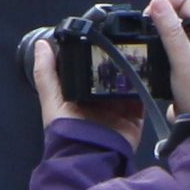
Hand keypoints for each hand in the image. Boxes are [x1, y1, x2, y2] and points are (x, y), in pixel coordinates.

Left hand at [26, 30, 139, 144]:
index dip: (92, 54)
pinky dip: (145, 89)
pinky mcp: (133, 119)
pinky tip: (148, 75)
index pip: (88, 69)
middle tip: (124, 42)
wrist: (88, 156)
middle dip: (116, 62)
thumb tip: (42, 44)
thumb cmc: (66, 128)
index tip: (99, 34)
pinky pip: (142, 101)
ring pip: (128, 85)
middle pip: (111, 76)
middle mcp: (100, 100)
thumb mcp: (51, 98)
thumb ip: (45, 72)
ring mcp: (118, 110)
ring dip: (132, 72)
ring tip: (138, 54)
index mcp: (81, 94)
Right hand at [144, 0, 189, 120]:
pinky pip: (174, 43)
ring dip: (160, 32)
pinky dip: (162, 46)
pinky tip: (159, 60)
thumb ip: (170, 32)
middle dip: (159, 16)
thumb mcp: (183, 65)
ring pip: (175, 26)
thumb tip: (157, 1)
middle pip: (179, 9)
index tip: (149, 17)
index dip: (165, 0)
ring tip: (153, 49)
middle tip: (148, 33)